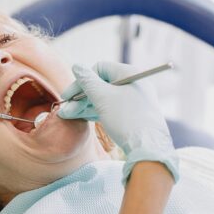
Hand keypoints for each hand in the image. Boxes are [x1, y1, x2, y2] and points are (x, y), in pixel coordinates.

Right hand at [57, 61, 178, 182]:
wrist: (148, 147)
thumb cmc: (125, 118)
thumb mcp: (102, 97)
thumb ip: (87, 81)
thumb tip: (76, 66)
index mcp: (129, 73)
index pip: (99, 69)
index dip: (81, 81)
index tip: (68, 96)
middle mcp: (132, 83)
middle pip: (100, 84)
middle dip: (80, 97)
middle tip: (65, 110)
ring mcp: (133, 99)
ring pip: (103, 98)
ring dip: (84, 106)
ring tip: (67, 116)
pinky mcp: (132, 114)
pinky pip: (110, 108)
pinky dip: (95, 111)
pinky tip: (81, 117)